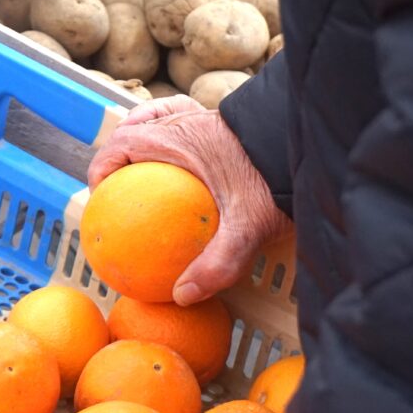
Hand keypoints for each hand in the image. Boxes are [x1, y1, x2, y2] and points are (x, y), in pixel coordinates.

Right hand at [87, 96, 291, 304]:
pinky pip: (187, 120)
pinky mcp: (226, 121)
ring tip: (142, 170)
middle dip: (119, 155)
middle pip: (134, 128)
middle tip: (119, 190)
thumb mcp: (248, 228)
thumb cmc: (277, 178)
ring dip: (144, 138)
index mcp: (178, 140)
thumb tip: (183, 296)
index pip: (122, 142)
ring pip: (159, 118)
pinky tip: (182, 162)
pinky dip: (175, 133)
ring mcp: (206, 117)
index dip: (102, 166)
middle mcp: (187, 121)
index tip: (100, 196)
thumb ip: (217, 263)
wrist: (312, 142)